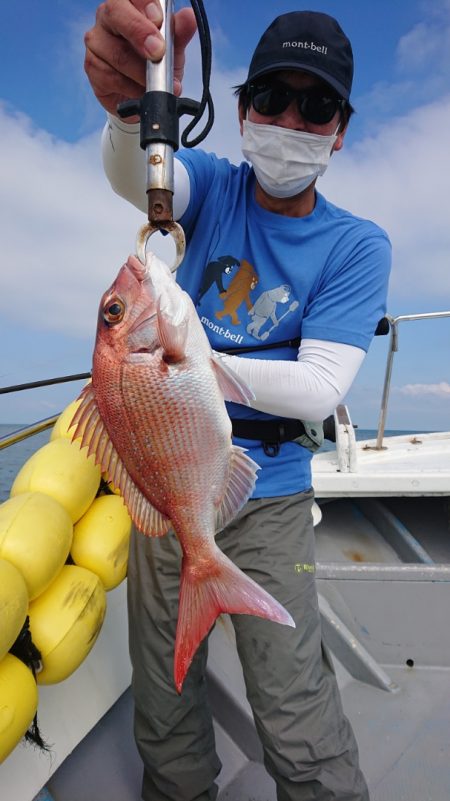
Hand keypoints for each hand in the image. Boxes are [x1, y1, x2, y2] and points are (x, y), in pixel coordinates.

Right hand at [84, 0, 196, 120]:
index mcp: (129, 4)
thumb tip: (189, 17)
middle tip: (158, 53)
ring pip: (117, 53)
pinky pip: (111, 77)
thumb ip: (180, 32)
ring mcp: (97, 41)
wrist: (143, 94)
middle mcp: (108, 17)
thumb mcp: (173, 47)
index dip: (145, 3)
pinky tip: (142, 93)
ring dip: (141, 73)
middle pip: (115, 13)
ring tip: (158, 85)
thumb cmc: (157, 62)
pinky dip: (132, 88)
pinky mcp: (92, 67)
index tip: (159, 21)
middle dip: (139, 32)